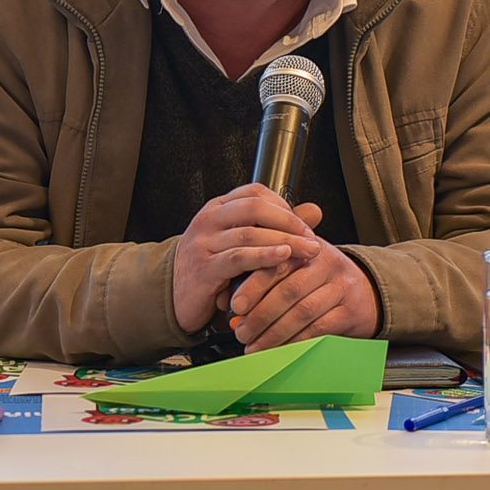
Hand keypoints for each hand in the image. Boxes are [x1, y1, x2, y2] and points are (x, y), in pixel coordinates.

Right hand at [172, 183, 322, 333]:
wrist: (175, 296)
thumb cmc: (212, 268)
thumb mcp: (242, 243)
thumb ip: (277, 226)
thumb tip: (314, 211)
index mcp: (218, 208)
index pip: (255, 193)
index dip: (283, 205)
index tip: (304, 224)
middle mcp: (209, 220)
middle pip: (254, 208)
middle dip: (289, 222)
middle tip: (311, 238)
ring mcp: (204, 243)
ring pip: (250, 233)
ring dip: (285, 241)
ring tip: (307, 251)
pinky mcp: (205, 268)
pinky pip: (239, 258)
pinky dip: (265, 256)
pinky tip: (283, 257)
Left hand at [227, 203, 380, 350]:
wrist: (368, 289)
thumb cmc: (320, 279)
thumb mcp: (297, 267)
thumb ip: (266, 281)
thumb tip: (234, 310)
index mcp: (306, 247)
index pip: (276, 264)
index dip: (253, 286)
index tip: (234, 306)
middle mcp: (326, 263)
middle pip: (288, 290)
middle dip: (260, 315)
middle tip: (241, 332)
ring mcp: (341, 287)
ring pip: (302, 312)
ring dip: (274, 334)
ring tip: (254, 346)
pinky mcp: (351, 311)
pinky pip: (319, 329)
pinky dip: (295, 342)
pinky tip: (279, 350)